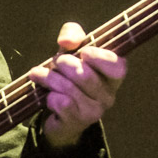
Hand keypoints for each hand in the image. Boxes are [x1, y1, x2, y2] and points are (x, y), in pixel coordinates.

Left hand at [26, 22, 126, 148]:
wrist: (56, 113)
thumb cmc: (68, 75)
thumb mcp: (71, 49)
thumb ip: (72, 35)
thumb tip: (67, 41)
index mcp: (112, 77)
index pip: (118, 67)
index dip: (100, 58)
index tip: (83, 52)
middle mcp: (108, 95)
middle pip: (85, 75)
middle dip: (64, 64)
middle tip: (56, 61)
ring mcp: (94, 111)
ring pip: (69, 88)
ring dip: (50, 78)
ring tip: (39, 74)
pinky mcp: (77, 122)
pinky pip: (60, 102)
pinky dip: (49, 95)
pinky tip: (48, 96)